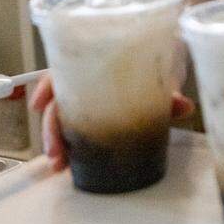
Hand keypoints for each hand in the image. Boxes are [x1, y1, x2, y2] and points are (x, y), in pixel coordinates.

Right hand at [27, 74, 195, 171]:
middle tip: (56, 153)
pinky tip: (66, 161)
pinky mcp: (94, 114)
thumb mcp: (158, 72)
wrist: (163, 59)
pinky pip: (76, 128)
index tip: (39, 105)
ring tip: (60, 164)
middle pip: (58, 101)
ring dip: (57, 141)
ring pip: (62, 117)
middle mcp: (83, 80)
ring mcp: (86, 98)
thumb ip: (167, 91)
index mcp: (92, 63)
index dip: (46, 86)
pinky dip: (70, 144)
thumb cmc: (151, 60)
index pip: (62, 69)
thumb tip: (184, 106)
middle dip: (52, 129)